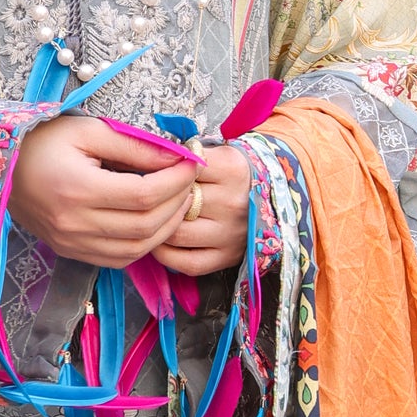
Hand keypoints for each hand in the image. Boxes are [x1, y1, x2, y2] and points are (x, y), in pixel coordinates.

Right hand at [10, 115, 203, 268]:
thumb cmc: (42, 141)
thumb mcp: (87, 130)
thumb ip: (134, 145)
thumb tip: (177, 155)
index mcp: (76, 189)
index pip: (144, 194)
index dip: (176, 181)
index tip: (191, 163)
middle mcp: (73, 224)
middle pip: (145, 225)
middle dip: (177, 204)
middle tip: (188, 181)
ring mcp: (71, 243)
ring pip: (136, 249)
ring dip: (165, 228)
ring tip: (176, 201)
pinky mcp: (70, 252)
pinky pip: (118, 259)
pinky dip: (143, 244)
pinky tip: (152, 221)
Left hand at [159, 140, 251, 282]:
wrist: (270, 198)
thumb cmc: (232, 175)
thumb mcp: (218, 154)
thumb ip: (187, 156)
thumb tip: (146, 164)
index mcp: (232, 169)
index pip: (182, 169)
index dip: (164, 171)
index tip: (158, 171)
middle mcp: (234, 203)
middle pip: (175, 203)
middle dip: (158, 200)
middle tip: (148, 197)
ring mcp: (231, 234)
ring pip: (174, 233)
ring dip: (158, 227)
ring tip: (152, 218)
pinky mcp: (226, 257)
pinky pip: (184, 262)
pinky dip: (165, 253)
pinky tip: (161, 240)